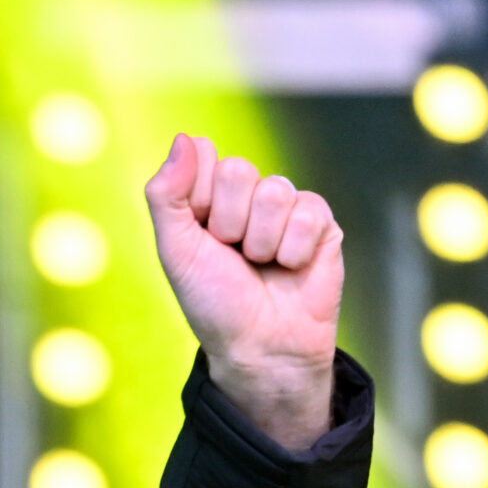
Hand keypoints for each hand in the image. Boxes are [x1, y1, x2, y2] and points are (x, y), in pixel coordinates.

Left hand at [144, 134, 342, 452]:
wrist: (259, 349)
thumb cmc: (215, 305)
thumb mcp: (176, 253)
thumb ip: (167, 195)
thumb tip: (184, 138)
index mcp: (209, 198)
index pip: (205, 157)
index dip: (200, 200)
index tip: (202, 238)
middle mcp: (248, 197)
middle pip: (239, 170)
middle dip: (230, 224)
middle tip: (233, 258)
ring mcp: (286, 207)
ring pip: (275, 191)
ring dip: (261, 242)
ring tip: (261, 267)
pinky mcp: (320, 223)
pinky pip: (308, 211)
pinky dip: (293, 249)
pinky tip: (290, 268)